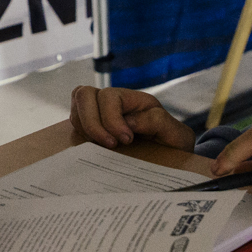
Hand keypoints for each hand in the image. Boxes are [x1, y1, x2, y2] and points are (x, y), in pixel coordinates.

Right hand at [69, 85, 195, 150]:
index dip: (112, 119)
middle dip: (92, 123)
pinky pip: (75, 121)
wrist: (172, 157)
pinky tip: (95, 148)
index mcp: (134, 99)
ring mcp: (100, 111)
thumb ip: (158, 122)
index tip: (127, 140)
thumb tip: (129, 121)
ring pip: (76, 104)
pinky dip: (80, 133)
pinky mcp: (91, 124)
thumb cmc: (174, 143)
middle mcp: (114, 101)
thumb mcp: (176, 134)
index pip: (109, 96)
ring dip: (85, 128)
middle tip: (110, 145)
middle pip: (84, 94)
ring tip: (102, 147)